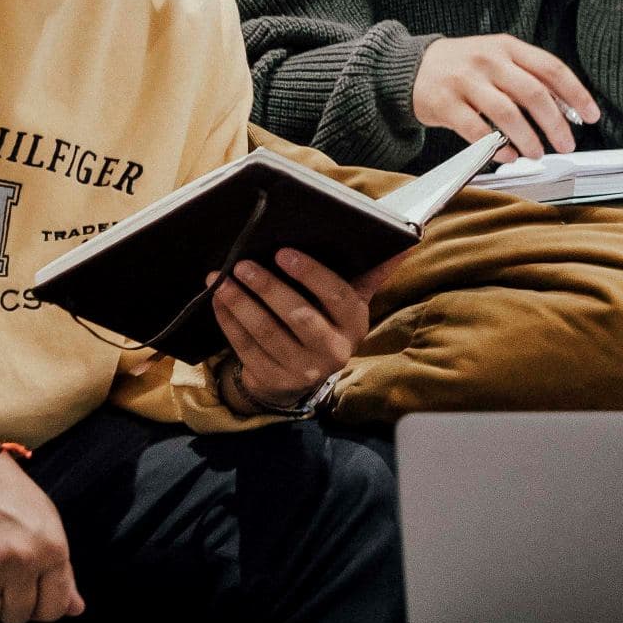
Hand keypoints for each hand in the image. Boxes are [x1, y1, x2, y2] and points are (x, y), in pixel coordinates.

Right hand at [0, 451, 81, 622]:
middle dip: (7, 605)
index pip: (53, 610)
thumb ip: (62, 571)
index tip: (27, 595)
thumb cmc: (10, 495)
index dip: (39, 608)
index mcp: (52, 549)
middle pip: (17, 617)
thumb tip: (76, 610)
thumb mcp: (47, 524)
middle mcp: (22, 560)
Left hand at [210, 245, 394, 407]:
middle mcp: (334, 350)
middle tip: (241, 264)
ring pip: (267, 334)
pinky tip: (218, 301)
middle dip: (268, 288)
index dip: (310, 273)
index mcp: (355, 323)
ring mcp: (302, 369)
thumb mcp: (352, 301)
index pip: (337, 295)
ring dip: (241, 305)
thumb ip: (372, 272)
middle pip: (298, 316)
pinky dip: (229, 323)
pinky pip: (246, 349)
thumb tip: (404, 242)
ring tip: (221, 280)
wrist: (304, 373)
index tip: (283, 252)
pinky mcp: (273, 379)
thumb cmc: (328, 322)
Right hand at [412, 34, 599, 154]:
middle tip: (566, 144)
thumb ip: (529, 77)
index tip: (591, 116)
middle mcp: (489, 60)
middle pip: (533, 93)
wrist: (412, 67)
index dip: (576, 94)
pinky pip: (477, 130)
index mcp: (508, 47)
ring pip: (507, 113)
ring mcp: (466, 81)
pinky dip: (496, 147)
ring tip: (536, 154)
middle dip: (555, 124)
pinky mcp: (445, 104)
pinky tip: (507, 155)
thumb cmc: (464, 66)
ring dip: (528, 139)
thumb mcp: (498, 58)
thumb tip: (567, 109)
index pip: (552, 69)